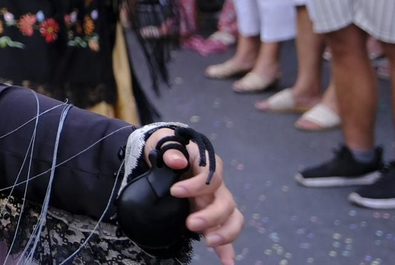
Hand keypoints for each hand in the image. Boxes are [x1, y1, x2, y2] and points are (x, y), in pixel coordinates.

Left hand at [151, 139, 241, 263]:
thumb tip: (177, 161)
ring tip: (208, 241)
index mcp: (207, 164)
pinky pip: (226, 232)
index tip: (175, 191)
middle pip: (225, 201)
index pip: (211, 174)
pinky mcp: (212, 217)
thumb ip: (169, 149)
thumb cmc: (165, 148)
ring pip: (232, 217)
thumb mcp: (162, 141)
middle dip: (211, 215)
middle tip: (190, 223)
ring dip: (224, 232)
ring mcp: (216, 202)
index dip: (196, 185)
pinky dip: (228, 248)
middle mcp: (216, 185)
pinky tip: (227, 261)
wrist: (162, 157)